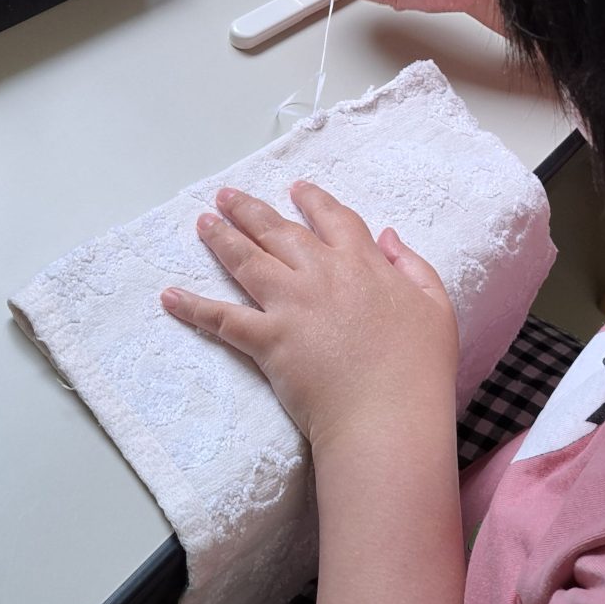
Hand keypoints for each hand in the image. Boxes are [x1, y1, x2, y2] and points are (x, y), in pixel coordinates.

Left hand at [161, 182, 460, 452]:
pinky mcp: (268, 340)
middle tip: (227, 196)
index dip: (313, 201)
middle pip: (279, 230)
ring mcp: (291, 304)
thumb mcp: (435, 306)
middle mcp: (321, 274)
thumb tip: (388, 236)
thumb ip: (413, 265)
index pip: (333, 219)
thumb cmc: (419, 368)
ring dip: (221, 237)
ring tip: (202, 222)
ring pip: (247, 260)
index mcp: (363, 264)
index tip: (296, 189)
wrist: (388, 414)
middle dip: (251, 210)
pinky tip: (169, 295)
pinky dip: (192, 306)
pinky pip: (221, 318)